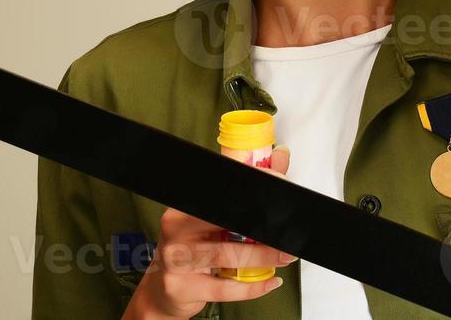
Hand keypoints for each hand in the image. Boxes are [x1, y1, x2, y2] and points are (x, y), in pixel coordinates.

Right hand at [123, 148, 295, 318]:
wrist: (163, 293)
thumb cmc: (191, 251)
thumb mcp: (212, 222)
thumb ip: (248, 190)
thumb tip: (278, 157)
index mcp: (183, 208)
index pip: (217, 193)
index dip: (249, 189)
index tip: (276, 185)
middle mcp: (175, 231)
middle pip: (225, 223)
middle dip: (261, 228)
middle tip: (287, 230)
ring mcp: (176, 260)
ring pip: (228, 255)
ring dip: (263, 257)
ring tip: (284, 255)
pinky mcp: (182, 287)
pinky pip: (224, 287)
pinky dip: (252, 287)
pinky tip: (269, 281)